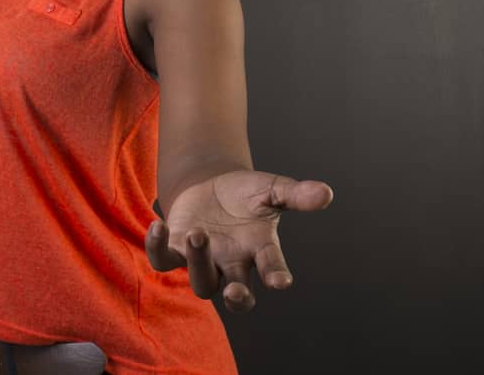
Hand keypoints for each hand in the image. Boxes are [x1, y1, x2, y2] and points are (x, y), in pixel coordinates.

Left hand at [144, 169, 333, 313]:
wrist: (208, 185)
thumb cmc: (245, 193)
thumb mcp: (271, 189)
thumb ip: (296, 194)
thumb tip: (327, 193)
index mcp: (260, 251)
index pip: (272, 270)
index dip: (276, 277)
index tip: (281, 282)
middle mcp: (232, 263)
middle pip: (237, 296)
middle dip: (237, 298)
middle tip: (234, 291)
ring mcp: (203, 259)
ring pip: (202, 282)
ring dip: (199, 263)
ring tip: (198, 234)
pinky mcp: (175, 248)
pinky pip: (163, 259)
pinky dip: (157, 246)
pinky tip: (158, 225)